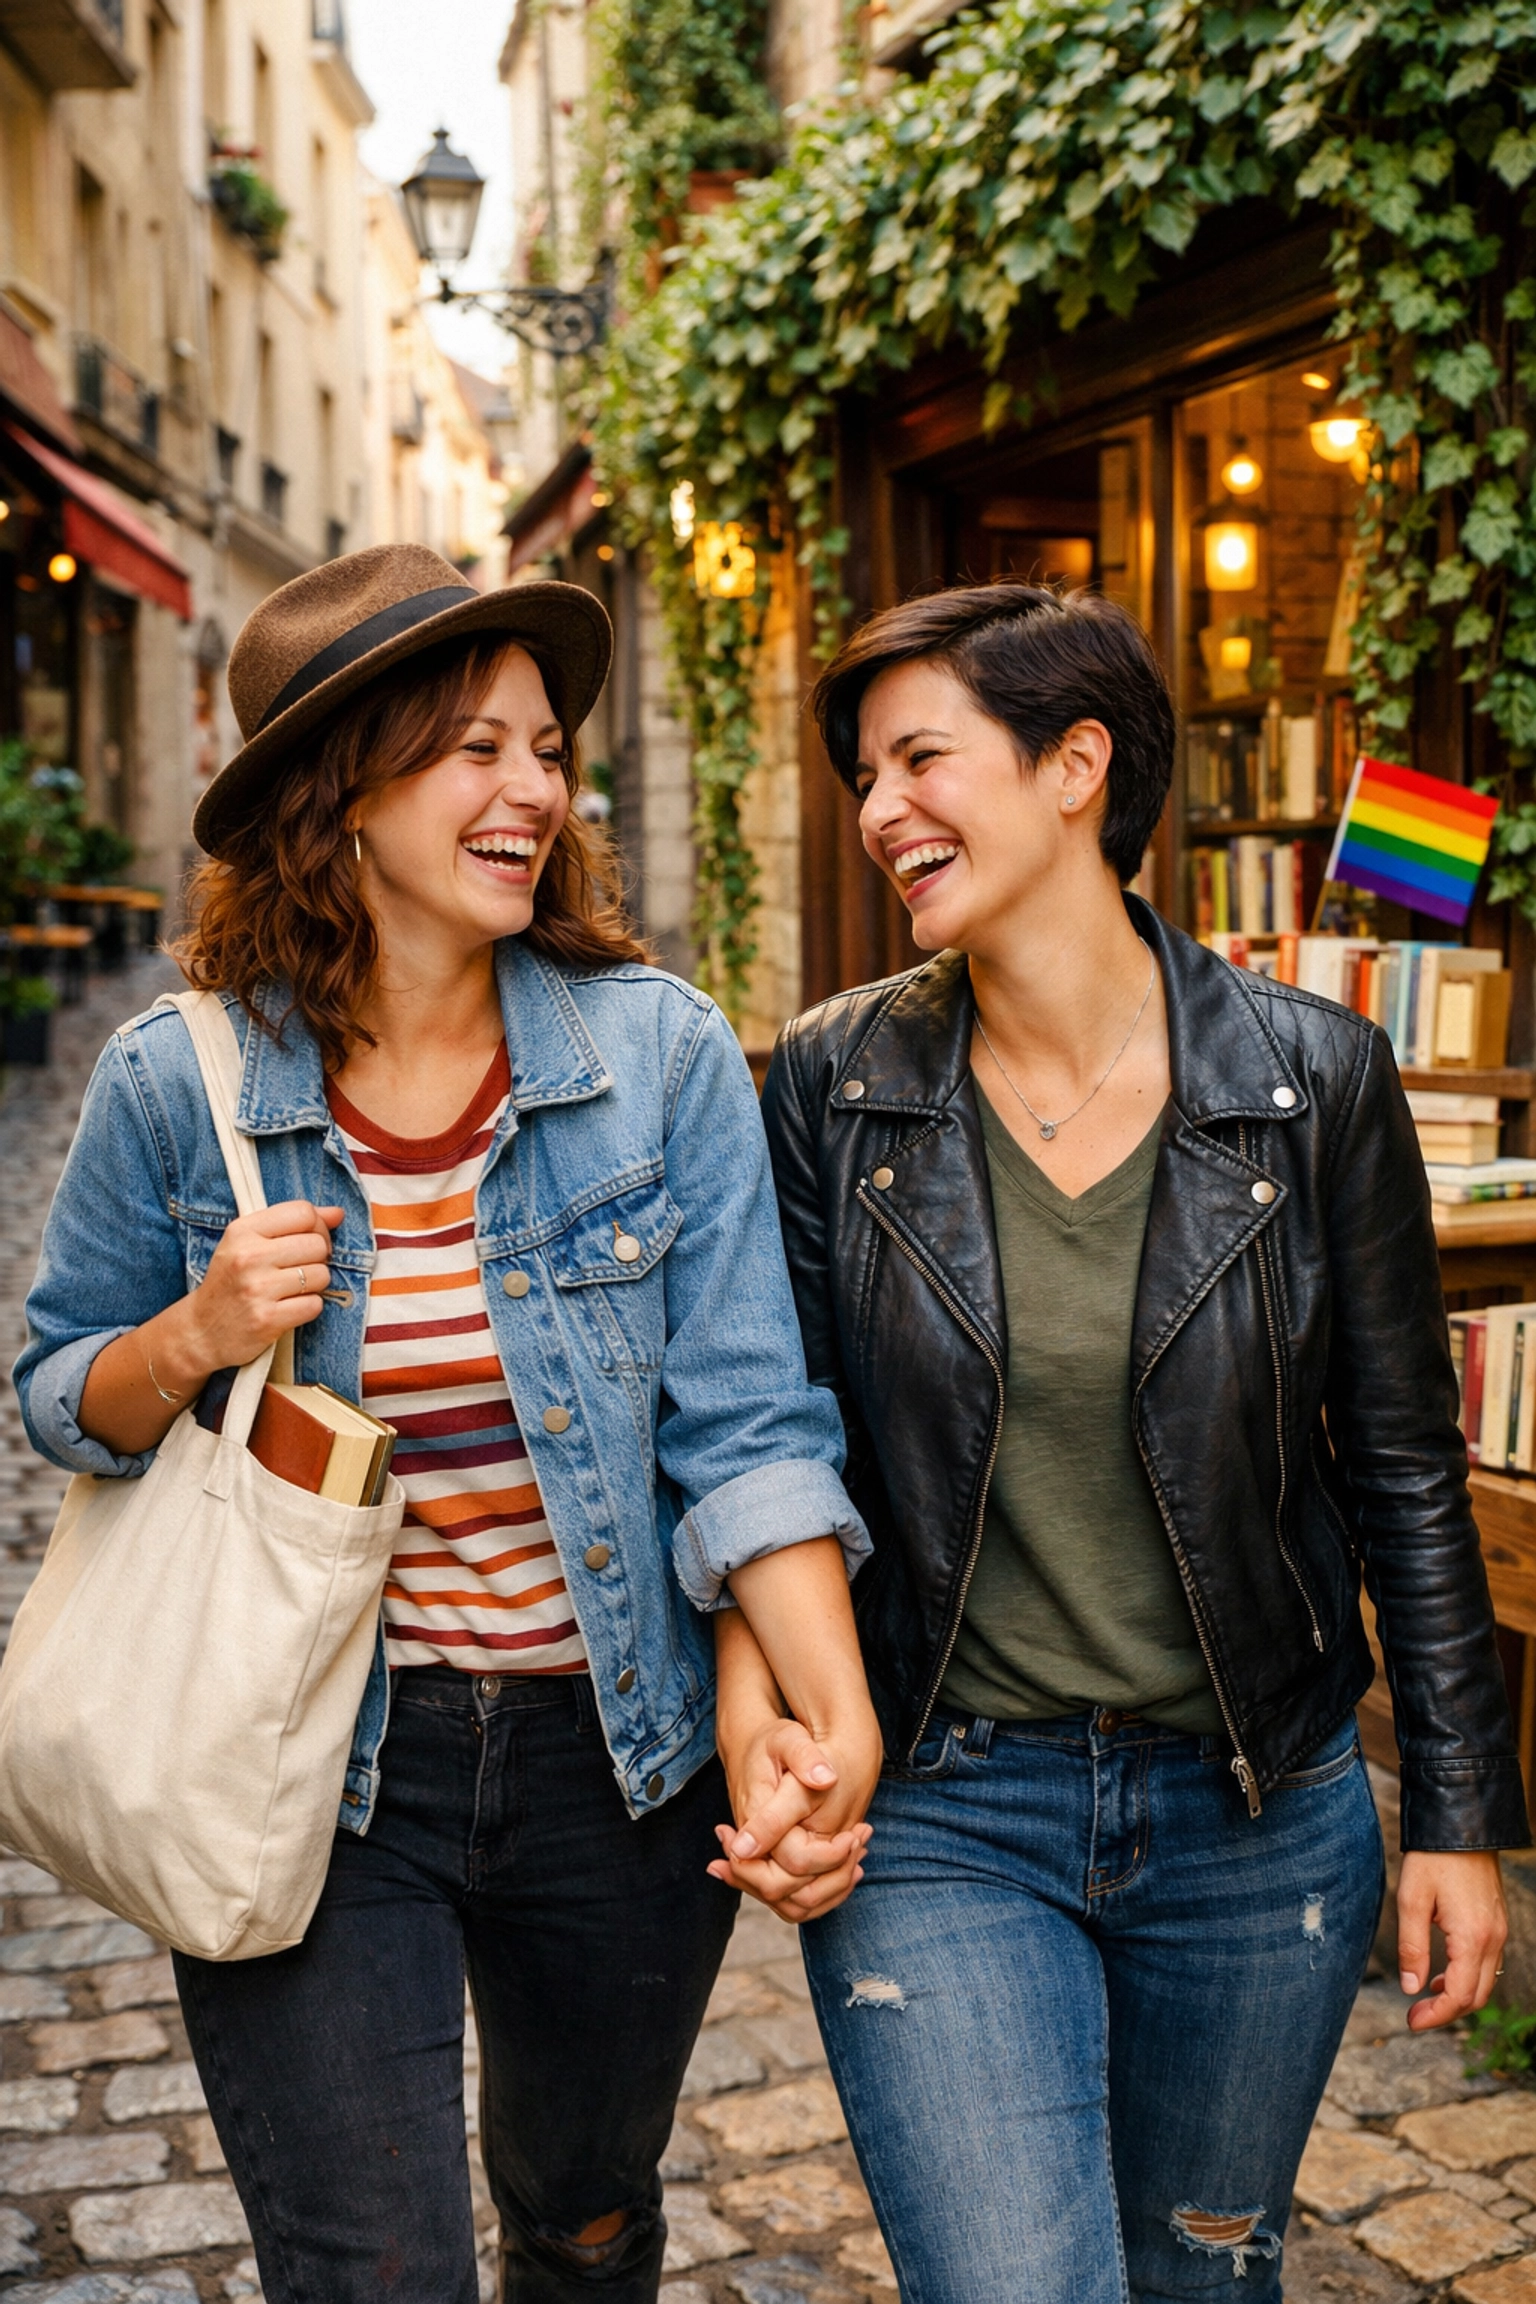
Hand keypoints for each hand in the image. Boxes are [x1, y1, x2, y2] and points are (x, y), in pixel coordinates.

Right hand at [180, 1202, 342, 1372]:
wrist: (201, 1330)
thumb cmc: (229, 1282)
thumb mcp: (248, 1243)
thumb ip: (291, 1223)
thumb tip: (337, 1213)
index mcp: (243, 1231)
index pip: (303, 1212)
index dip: (318, 1226)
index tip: (310, 1239)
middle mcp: (249, 1256)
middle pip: (317, 1245)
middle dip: (318, 1258)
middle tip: (300, 1268)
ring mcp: (258, 1289)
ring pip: (321, 1275)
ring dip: (314, 1285)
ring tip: (292, 1289)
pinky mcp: (268, 1319)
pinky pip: (315, 1305)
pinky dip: (308, 1307)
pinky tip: (289, 1306)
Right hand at [711, 1708, 882, 1924]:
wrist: (753, 1747)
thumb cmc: (773, 1743)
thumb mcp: (789, 1739)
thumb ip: (805, 1759)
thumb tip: (825, 1779)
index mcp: (755, 1819)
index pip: (794, 1862)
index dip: (829, 1856)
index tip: (854, 1834)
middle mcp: (751, 1848)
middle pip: (787, 1894)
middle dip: (833, 1878)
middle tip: (861, 1844)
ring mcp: (758, 1860)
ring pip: (791, 1905)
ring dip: (830, 1890)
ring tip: (859, 1859)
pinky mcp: (768, 1864)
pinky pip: (792, 1900)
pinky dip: (822, 1893)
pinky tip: (847, 1869)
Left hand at [1397, 1849, 1506, 2030]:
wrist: (1460, 1823)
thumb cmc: (1432, 1859)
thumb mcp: (1411, 1901)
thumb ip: (1412, 1948)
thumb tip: (1410, 1988)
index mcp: (1473, 1938)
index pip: (1460, 1996)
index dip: (1436, 2015)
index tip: (1411, 2021)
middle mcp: (1494, 1939)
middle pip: (1477, 1996)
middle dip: (1448, 2012)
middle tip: (1416, 2015)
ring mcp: (1500, 1930)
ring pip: (1485, 1982)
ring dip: (1458, 1995)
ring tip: (1426, 1995)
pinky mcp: (1497, 1921)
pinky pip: (1488, 1962)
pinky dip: (1467, 1976)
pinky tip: (1443, 1971)